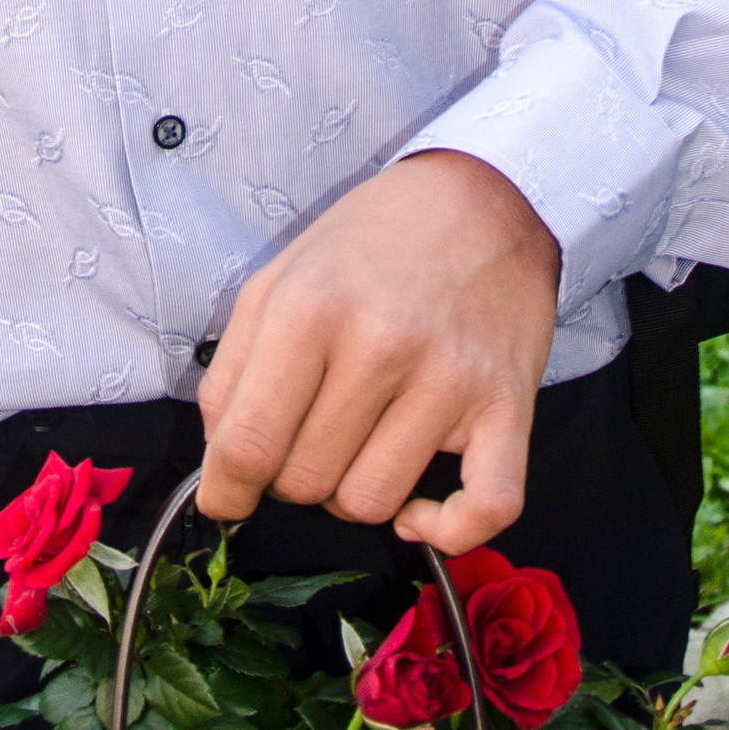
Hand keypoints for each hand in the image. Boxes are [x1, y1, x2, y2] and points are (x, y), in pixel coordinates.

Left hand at [195, 151, 558, 556]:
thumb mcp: (279, 278)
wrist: (483, 199)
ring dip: (353, 493)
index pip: (247, 445)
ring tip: (360, 447)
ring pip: (373, 503)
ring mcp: (449, 378)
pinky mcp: (508, 404)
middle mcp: (381, 344)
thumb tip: (221, 463)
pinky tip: (418, 511)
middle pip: (306, 481)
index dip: (226, 490)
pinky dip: (447, 530)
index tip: (228, 497)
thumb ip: (233, 369)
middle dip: (292, 477)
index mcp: (311, 308)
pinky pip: (486, 507)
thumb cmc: (374, 241)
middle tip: (308, 437)